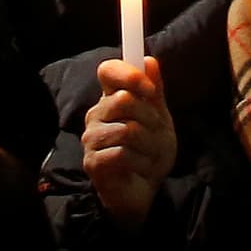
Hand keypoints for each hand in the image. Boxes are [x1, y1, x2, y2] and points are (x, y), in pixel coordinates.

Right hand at [77, 55, 177, 231]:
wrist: (146, 189)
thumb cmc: (149, 151)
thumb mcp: (159, 118)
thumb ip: (154, 91)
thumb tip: (149, 60)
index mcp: (111, 99)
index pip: (108, 71)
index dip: (128, 74)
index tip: (149, 89)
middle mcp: (96, 114)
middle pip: (124, 100)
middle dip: (150, 119)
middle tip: (156, 134)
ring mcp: (91, 139)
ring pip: (126, 129)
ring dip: (149, 145)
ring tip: (150, 154)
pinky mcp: (93, 162)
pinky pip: (122, 153)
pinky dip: (141, 162)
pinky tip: (142, 168)